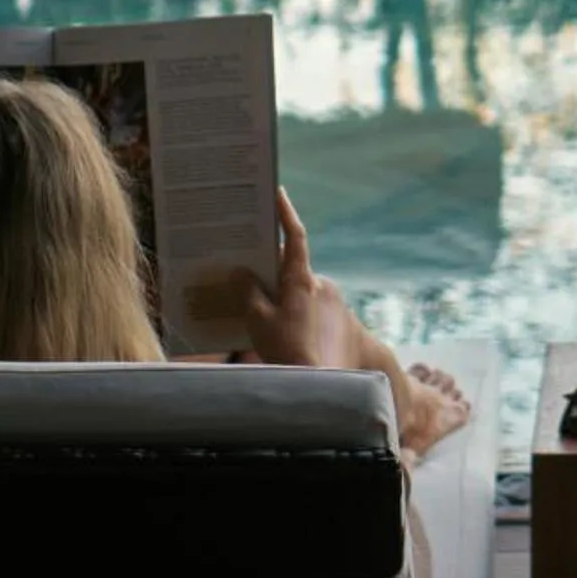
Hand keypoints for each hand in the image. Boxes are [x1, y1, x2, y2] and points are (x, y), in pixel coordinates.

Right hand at [238, 190, 363, 369]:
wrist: (323, 384)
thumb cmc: (288, 351)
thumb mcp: (258, 321)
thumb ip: (247, 292)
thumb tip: (239, 272)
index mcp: (302, 279)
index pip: (294, 237)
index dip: (285, 214)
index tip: (277, 193)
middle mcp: (320, 285)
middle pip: (291, 267)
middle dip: (270, 268)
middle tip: (244, 266)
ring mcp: (331, 303)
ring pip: (299, 290)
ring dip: (280, 294)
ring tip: (252, 308)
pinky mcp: (337, 321)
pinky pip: (308, 307)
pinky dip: (292, 312)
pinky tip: (275, 329)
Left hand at [396, 361, 470, 454]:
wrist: (396, 403)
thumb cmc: (410, 431)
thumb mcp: (415, 450)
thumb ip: (413, 458)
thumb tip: (407, 468)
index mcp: (449, 417)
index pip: (464, 410)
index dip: (463, 409)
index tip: (460, 410)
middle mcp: (444, 399)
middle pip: (455, 391)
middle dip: (452, 392)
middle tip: (445, 396)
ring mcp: (430, 385)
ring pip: (443, 377)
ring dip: (440, 379)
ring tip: (436, 382)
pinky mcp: (415, 375)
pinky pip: (423, 369)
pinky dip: (423, 370)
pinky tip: (420, 372)